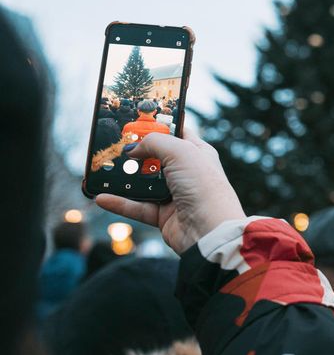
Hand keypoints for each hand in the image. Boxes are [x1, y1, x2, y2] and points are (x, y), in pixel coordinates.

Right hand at [95, 128, 245, 254]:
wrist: (210, 231)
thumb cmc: (204, 187)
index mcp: (197, 153)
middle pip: (155, 158)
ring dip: (123, 179)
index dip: (157, 127)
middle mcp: (186, 173)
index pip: (176, 134)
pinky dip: (119, 203)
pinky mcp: (163, 216)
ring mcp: (174, 195)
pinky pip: (136, 207)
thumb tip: (134, 149)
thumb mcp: (181, 152)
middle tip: (112, 147)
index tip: (134, 123)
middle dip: (134, 154)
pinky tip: (101, 197)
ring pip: (142, 183)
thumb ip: (155, 143)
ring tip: (102, 171)